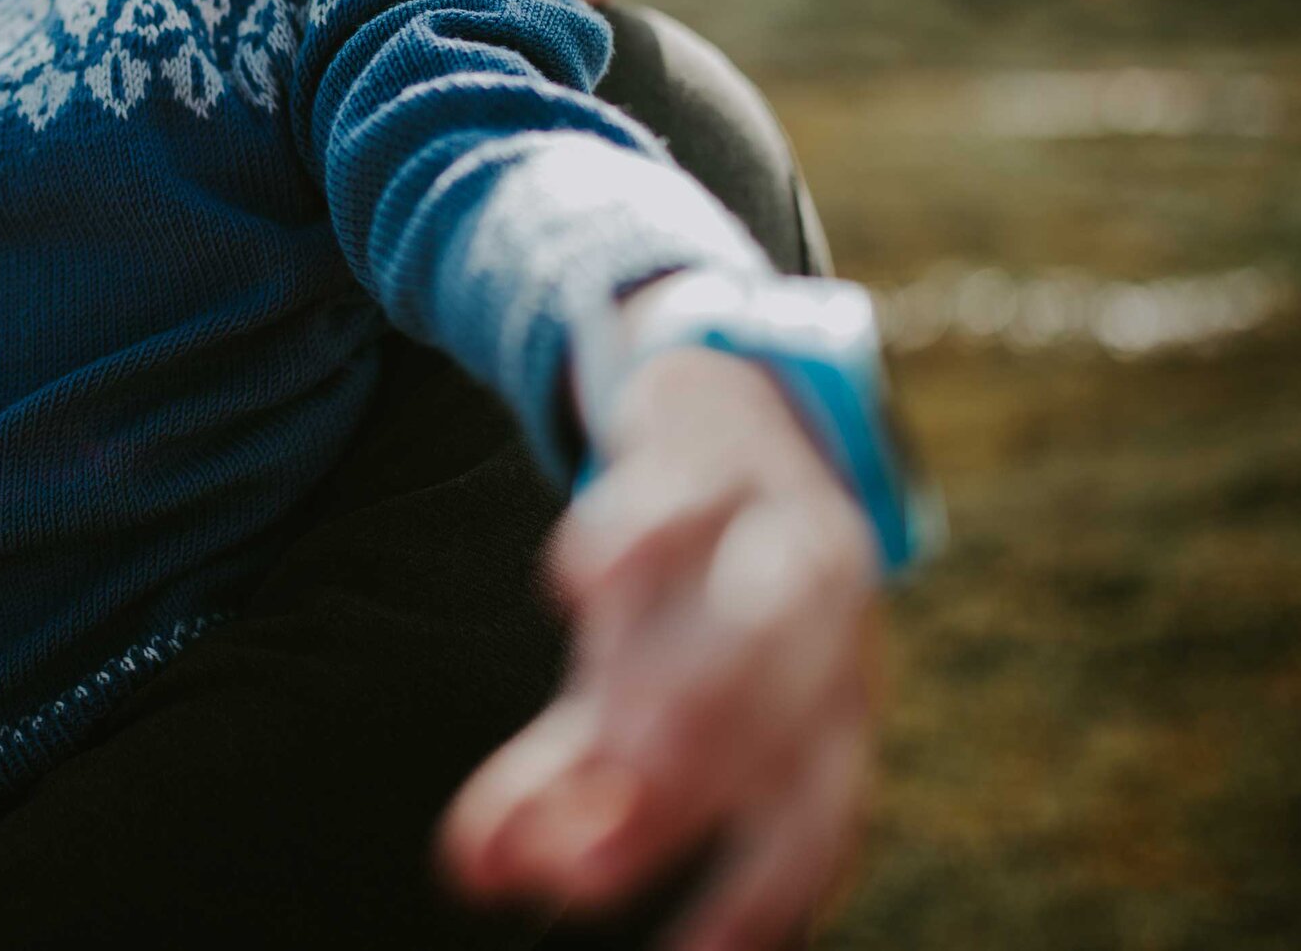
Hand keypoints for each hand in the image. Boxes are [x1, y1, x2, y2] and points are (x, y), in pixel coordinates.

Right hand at [440, 342, 880, 949]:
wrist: (729, 402)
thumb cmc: (684, 590)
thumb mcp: (628, 695)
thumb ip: (562, 784)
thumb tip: (473, 872)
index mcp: (825, 712)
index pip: (808, 825)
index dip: (755, 897)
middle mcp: (827, 633)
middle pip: (784, 733)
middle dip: (686, 807)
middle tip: (585, 870)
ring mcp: (782, 533)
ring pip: (763, 619)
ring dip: (687, 690)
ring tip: (605, 755)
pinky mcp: (717, 454)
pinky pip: (688, 499)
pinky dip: (634, 539)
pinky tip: (573, 585)